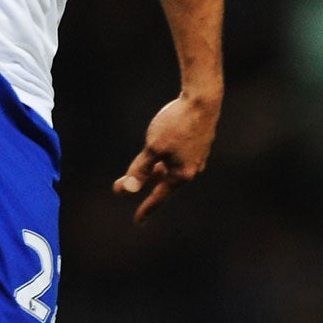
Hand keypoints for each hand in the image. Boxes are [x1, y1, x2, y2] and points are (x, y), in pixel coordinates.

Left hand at [113, 92, 218, 223]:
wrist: (202, 100)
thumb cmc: (176, 124)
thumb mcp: (153, 147)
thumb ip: (140, 169)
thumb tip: (128, 190)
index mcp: (182, 174)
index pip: (159, 197)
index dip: (146, 209)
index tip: (137, 222)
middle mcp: (192, 169)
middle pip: (162, 182)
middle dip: (141, 183)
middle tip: (119, 186)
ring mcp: (196, 157)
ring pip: (169, 170)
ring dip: (153, 171)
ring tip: (138, 168)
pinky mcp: (198, 145)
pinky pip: (176, 160)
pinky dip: (163, 161)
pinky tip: (159, 156)